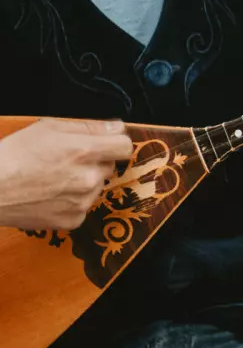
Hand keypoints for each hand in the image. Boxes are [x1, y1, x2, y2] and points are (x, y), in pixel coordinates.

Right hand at [0, 119, 133, 229]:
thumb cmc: (13, 154)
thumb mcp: (48, 128)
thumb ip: (89, 127)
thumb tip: (117, 127)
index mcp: (84, 151)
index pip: (124, 146)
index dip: (114, 142)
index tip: (105, 143)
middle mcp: (88, 178)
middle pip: (109, 166)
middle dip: (94, 162)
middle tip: (66, 161)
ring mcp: (82, 202)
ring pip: (96, 187)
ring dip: (83, 182)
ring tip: (53, 179)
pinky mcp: (72, 220)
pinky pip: (83, 207)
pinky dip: (71, 202)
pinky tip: (49, 196)